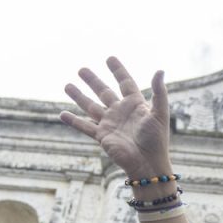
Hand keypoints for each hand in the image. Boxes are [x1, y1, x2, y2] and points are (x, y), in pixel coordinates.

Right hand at [61, 58, 172, 181]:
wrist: (147, 164)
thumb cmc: (157, 140)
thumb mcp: (160, 113)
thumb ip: (159, 92)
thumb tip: (160, 70)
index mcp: (135, 104)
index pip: (125, 83)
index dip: (118, 71)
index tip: (109, 58)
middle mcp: (120, 112)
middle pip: (103, 92)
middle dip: (93, 81)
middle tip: (81, 69)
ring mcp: (110, 124)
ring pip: (90, 106)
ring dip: (79, 96)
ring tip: (67, 85)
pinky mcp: (102, 136)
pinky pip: (85, 126)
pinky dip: (73, 121)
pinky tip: (62, 114)